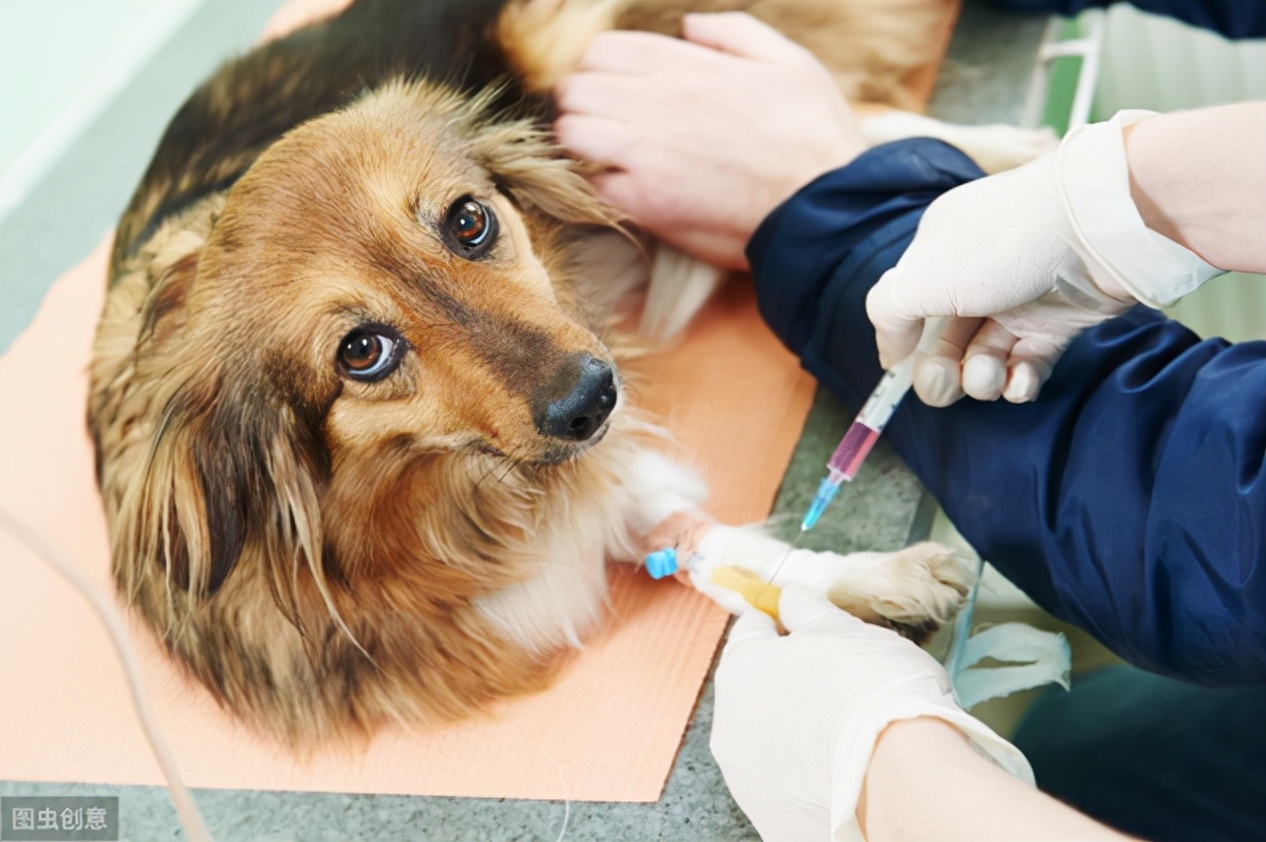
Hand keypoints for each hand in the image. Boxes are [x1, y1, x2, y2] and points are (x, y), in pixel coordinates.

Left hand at [555, 12, 863, 269]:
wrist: (824, 207)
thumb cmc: (813, 136)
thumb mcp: (788, 62)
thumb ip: (733, 33)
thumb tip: (687, 27)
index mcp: (684, 65)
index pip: (600, 51)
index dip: (601, 68)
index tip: (618, 87)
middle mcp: (655, 103)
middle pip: (575, 89)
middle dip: (584, 102)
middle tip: (609, 122)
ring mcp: (644, 154)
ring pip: (571, 133)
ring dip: (583, 141)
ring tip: (611, 154)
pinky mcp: (645, 202)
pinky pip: (593, 184)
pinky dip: (602, 185)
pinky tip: (628, 188)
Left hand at [711, 585, 1028, 840]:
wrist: (903, 784)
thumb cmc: (875, 690)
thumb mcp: (844, 629)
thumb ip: (808, 609)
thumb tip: (789, 599)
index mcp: (741, 667)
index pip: (753, 628)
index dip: (786, 622)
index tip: (816, 629)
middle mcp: (729, 722)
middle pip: (757, 684)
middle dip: (791, 677)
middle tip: (844, 680)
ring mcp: (745, 775)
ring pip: (770, 734)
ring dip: (798, 725)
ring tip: (849, 729)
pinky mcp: (770, 816)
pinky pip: (788, 779)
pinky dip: (809, 770)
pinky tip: (846, 767)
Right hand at [865, 111, 1221, 405]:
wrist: (1099, 227)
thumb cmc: (1003, 244)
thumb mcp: (922, 275)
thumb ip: (887, 312)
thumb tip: (890, 352)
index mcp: (939, 251)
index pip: (908, 306)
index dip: (902, 343)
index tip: (900, 371)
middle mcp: (976, 274)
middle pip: (944, 341)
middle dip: (939, 372)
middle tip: (945, 382)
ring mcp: (1019, 298)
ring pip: (984, 357)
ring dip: (981, 379)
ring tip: (991, 375)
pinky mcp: (1059, 321)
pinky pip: (1028, 363)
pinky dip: (1020, 380)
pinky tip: (1019, 382)